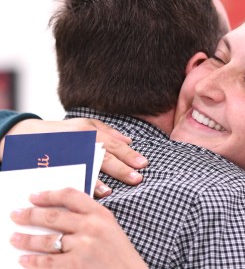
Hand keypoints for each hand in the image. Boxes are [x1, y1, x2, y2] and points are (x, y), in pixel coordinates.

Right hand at [0, 118, 146, 196]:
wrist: (27, 135)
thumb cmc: (62, 131)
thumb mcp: (85, 125)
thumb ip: (108, 132)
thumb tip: (130, 141)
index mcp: (90, 131)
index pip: (114, 144)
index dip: (129, 155)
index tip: (143, 164)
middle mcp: (79, 141)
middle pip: (103, 156)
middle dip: (121, 169)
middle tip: (137, 178)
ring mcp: (65, 153)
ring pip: (84, 167)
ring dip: (97, 181)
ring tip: (110, 192)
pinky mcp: (52, 164)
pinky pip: (66, 176)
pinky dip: (75, 185)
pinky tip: (83, 194)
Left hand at [10, 188, 147, 268]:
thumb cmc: (118, 253)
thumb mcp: (110, 227)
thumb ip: (89, 217)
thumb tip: (56, 212)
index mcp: (101, 213)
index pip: (70, 196)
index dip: (49, 195)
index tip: (33, 196)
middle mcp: (91, 227)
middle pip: (53, 216)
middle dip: (30, 215)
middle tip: (16, 214)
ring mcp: (83, 247)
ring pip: (47, 240)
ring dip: (26, 239)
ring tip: (14, 237)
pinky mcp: (76, 266)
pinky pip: (47, 262)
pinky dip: (33, 260)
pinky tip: (24, 259)